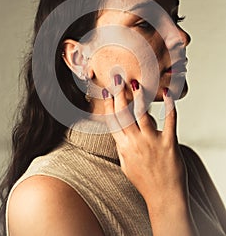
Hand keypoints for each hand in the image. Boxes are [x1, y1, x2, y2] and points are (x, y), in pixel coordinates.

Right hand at [103, 76, 197, 234]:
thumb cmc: (145, 181)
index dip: (108, 105)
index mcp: (124, 147)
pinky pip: (170, 121)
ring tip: (136, 83)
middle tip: (118, 79)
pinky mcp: (169, 143)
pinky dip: (170, 106)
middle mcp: (136, 142)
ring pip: (144, 115)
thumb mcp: (126, 164)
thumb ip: (123, 145)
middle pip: (125, 114)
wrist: (164, 197)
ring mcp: (152, 142)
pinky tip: (168, 94)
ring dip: (139, 97)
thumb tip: (122, 130)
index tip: (105, 91)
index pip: (113, 121)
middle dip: (120, 95)